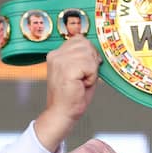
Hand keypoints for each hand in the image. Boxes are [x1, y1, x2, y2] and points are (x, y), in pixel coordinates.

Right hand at [35, 36, 101, 151]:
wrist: (63, 113)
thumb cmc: (73, 96)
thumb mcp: (80, 71)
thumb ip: (85, 57)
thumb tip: (95, 48)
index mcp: (57, 54)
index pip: (79, 39)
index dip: (89, 53)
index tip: (86, 69)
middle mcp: (56, 55)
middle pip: (86, 44)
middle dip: (92, 62)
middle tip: (84, 78)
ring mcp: (59, 61)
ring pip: (89, 55)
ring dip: (91, 71)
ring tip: (81, 82)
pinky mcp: (66, 69)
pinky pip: (90, 66)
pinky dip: (91, 77)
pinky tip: (82, 85)